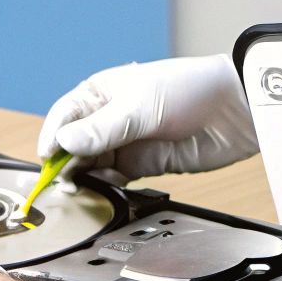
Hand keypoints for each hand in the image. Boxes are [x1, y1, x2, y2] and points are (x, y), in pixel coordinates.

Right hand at [37, 54, 258, 185]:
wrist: (234, 110)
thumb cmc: (189, 89)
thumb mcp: (140, 106)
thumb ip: (103, 129)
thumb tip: (65, 143)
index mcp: (102, 92)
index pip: (66, 115)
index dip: (53, 135)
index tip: (48, 156)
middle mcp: (109, 117)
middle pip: (74, 144)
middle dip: (65, 162)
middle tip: (61, 181)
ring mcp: (125, 142)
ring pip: (91, 164)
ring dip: (83, 177)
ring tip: (80, 189)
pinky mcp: (142, 164)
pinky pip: (113, 179)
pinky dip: (104, 187)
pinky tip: (102, 191)